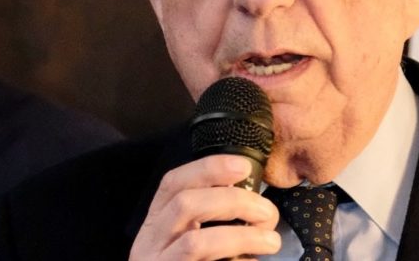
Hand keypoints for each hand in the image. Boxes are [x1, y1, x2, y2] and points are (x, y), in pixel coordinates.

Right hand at [129, 155, 280, 260]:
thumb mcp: (188, 242)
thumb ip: (208, 222)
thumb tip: (251, 202)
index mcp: (155, 224)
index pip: (172, 183)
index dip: (207, 168)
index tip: (243, 167)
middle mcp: (149, 243)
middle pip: (185, 205)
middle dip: (232, 201)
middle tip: (266, 211)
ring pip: (196, 242)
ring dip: (240, 235)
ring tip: (269, 240)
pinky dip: (234, 259)